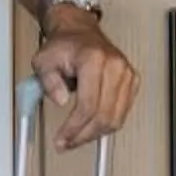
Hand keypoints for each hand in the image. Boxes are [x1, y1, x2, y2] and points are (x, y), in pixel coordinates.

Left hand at [31, 15, 140, 150]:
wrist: (79, 32)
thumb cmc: (63, 46)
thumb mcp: (43, 62)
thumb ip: (49, 82)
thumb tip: (61, 101)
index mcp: (94, 59)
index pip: (88, 105)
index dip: (74, 128)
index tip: (62, 139)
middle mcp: (115, 66)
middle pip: (104, 115)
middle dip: (84, 135)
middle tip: (67, 143)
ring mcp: (126, 73)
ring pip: (116, 118)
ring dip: (95, 134)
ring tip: (77, 137)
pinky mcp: (132, 80)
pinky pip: (122, 113)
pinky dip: (107, 125)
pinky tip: (92, 127)